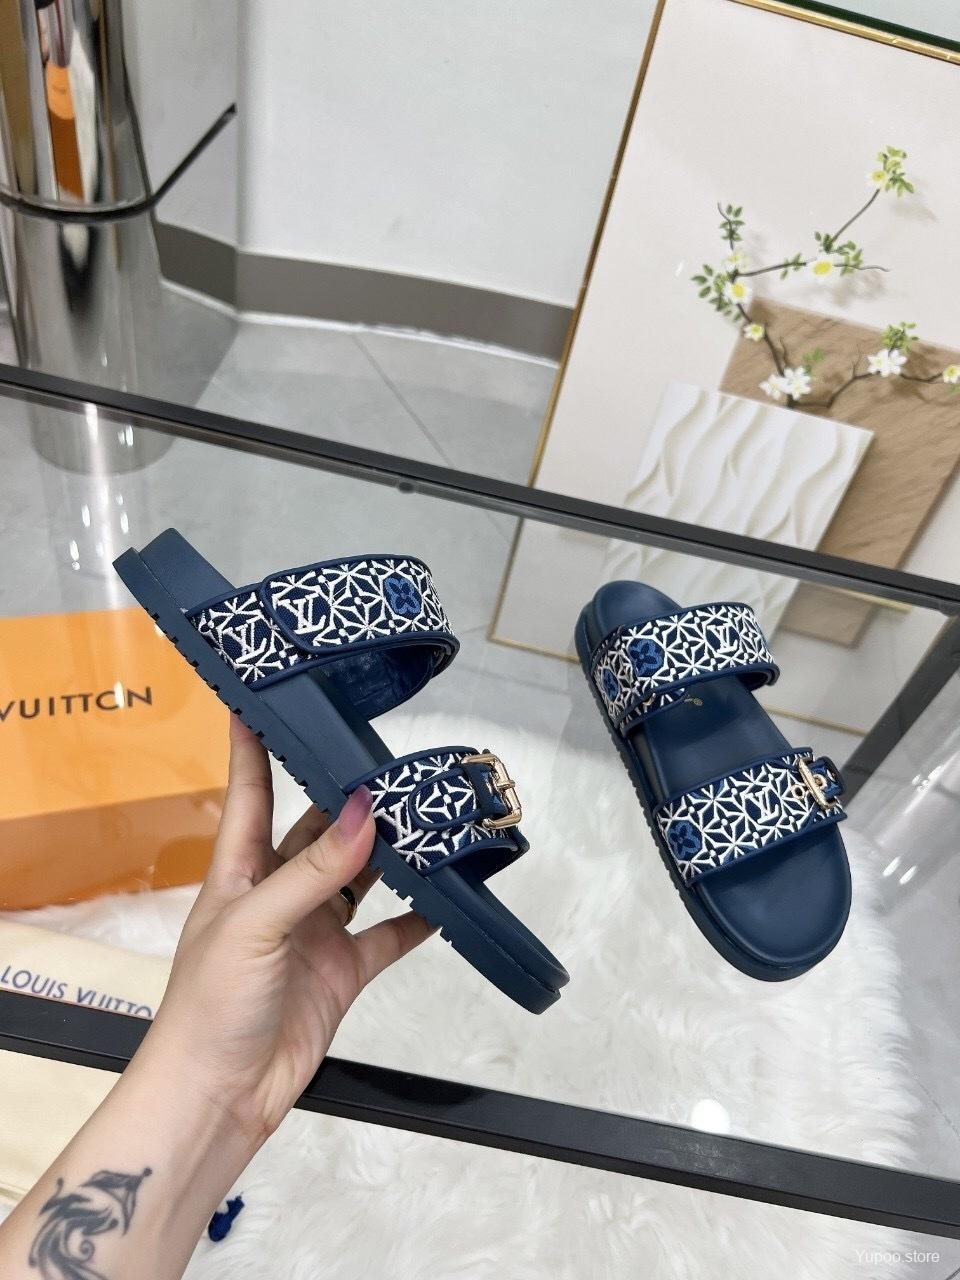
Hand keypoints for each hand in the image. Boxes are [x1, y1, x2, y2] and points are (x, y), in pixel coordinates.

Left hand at [140, 716, 431, 1145]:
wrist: (220, 1097)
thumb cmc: (209, 1007)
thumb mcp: (255, 926)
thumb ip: (313, 871)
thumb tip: (363, 812)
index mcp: (240, 872)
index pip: (250, 792)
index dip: (253, 745)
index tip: (261, 696)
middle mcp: (279, 893)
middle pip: (318, 828)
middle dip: (350, 797)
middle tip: (391, 759)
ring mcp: (314, 931)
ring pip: (360, 875)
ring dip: (391, 850)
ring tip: (429, 817)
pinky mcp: (343, 971)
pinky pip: (389, 934)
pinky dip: (418, 918)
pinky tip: (446, 897)